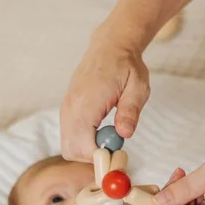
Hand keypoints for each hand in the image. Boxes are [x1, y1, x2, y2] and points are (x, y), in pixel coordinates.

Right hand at [60, 33, 150, 161]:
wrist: (110, 47)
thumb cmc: (127, 66)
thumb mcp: (138, 87)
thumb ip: (130, 111)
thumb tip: (124, 134)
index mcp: (87, 102)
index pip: (82, 145)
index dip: (100, 157)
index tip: (119, 154)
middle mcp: (71, 107)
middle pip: (71, 151)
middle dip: (93, 158)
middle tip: (114, 149)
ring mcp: (66, 109)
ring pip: (68, 146)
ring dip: (88, 150)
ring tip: (110, 138)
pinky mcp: (67, 110)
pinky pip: (70, 137)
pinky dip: (84, 142)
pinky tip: (101, 132)